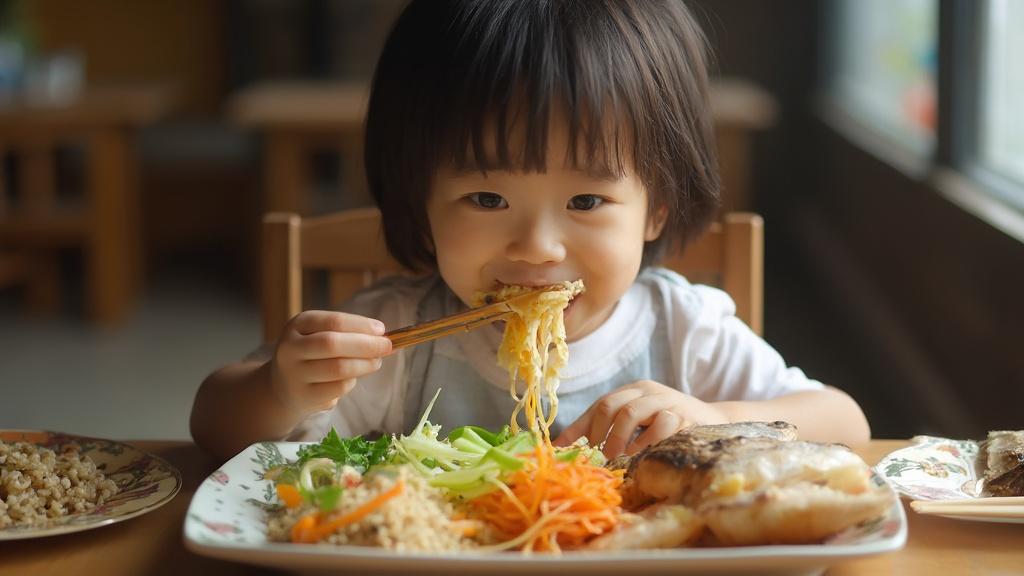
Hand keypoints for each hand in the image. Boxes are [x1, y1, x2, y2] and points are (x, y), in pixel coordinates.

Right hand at [269, 311, 391, 417]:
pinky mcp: (304, 396)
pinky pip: (338, 388)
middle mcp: (291, 347)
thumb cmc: (313, 354)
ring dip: (365, 365)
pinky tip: (353, 378)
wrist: (284, 385)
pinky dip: (352, 382)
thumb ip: (349, 333)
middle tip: (387, 347)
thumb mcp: (322, 335)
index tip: (382, 330)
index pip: (334, 321)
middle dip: (366, 345)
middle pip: (333, 344)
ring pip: (338, 368)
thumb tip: (386, 337)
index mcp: (298, 324)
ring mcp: (294, 374)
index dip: (361, 325)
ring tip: (375, 362)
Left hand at [554, 380, 729, 457]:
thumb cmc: (670, 427)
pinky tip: (640, 456)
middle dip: (599, 432)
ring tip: (615, 457)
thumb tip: (566, 450)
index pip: (599, 404)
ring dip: (619, 437)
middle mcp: (647, 391)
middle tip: (596, 456)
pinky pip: (662, 424)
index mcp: (633, 391)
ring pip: (633, 411)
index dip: (579, 427)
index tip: (563, 449)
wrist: (715, 421)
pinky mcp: (685, 416)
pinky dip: (646, 441)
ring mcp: (666, 401)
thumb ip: (610, 431)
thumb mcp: (639, 425)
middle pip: (612, 405)